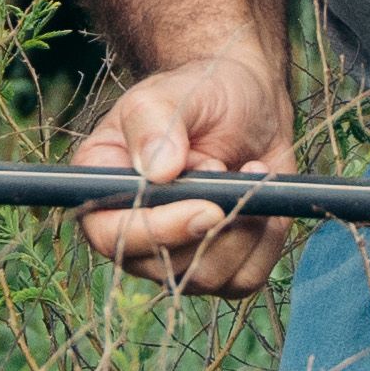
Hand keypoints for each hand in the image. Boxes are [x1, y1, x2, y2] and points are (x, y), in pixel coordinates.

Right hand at [71, 51, 301, 294]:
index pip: (110, 236)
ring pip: (208, 278)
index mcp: (103, 188)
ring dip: (243, 228)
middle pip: (164, 266)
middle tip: (230, 169)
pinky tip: (262, 197)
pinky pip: (245, 278)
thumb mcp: (170, 93)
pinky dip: (265, 239)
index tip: (206, 206)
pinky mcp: (220, 265)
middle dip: (212, 225)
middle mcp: (133, 231)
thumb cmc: (199, 93)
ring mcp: (176, 254)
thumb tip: (159, 171)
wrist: (247, 102)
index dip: (157, 230)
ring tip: (247, 172)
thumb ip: (155, 125)